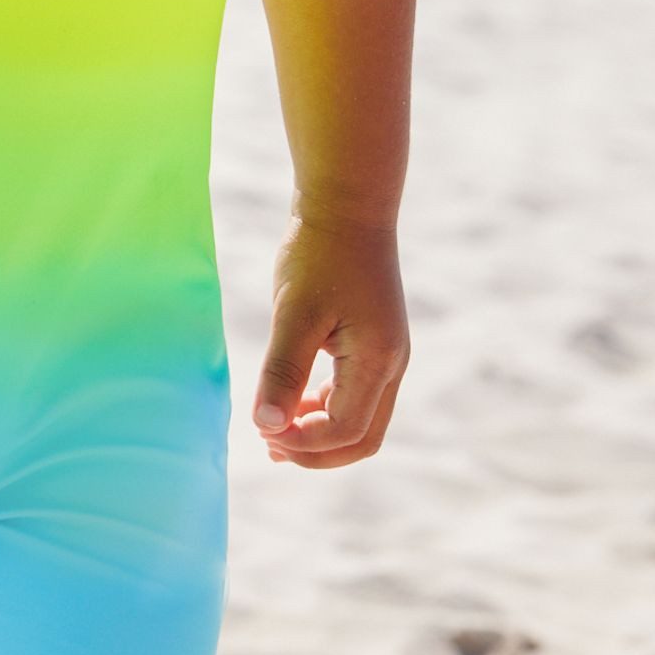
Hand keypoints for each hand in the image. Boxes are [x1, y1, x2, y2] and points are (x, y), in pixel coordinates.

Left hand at [252, 212, 408, 468]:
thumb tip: (265, 425)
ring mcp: (388, 354)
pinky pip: (356, 395)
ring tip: (273, 430)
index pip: (344, 431)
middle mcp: (393, 364)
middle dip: (315, 452)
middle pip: (362, 439)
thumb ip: (282, 371)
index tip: (260, 428)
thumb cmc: (319, 252)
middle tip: (268, 447)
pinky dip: (325, 408)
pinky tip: (292, 399)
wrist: (347, 203)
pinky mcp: (376, 343)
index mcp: (378, 361)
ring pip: (361, 420)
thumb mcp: (294, 312)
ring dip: (319, 433)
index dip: (302, 442)